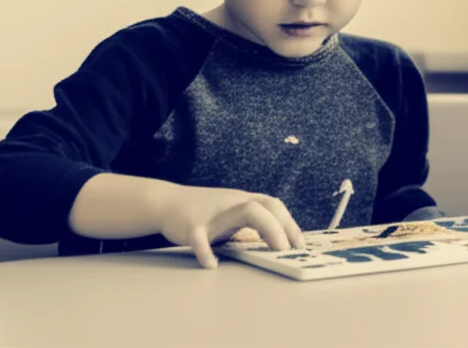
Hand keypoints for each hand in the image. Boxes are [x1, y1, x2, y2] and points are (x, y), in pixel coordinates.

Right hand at [156, 185, 306, 268]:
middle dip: (283, 226)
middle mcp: (233, 203)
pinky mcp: (192, 225)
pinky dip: (206, 252)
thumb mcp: (231, 212)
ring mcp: (214, 213)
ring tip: (275, 250)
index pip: (274, 205)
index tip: (300, 244)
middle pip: (265, 205)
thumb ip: (251, 223)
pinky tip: (212, 265)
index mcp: (243, 201)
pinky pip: (201, 238)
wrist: (166, 202)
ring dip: (266, 229)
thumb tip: (277, 241)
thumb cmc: (204, 211)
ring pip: (244, 211)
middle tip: (291, 250)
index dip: (290, 223)